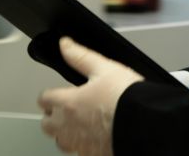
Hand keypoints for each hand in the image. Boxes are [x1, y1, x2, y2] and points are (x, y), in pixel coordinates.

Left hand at [38, 37, 143, 155]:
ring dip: (63, 132)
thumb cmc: (125, 98)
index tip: (56, 92)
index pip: (44, 98)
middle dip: (52, 115)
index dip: (50, 93)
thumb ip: (81, 56)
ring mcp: (78, 143)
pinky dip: (81, 143)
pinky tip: (93, 135)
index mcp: (68, 102)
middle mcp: (67, 126)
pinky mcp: (90, 154)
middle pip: (46, 123)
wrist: (143, 124)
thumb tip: (65, 44)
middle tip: (66, 108)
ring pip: (59, 140)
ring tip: (78, 123)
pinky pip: (77, 150)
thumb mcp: (105, 68)